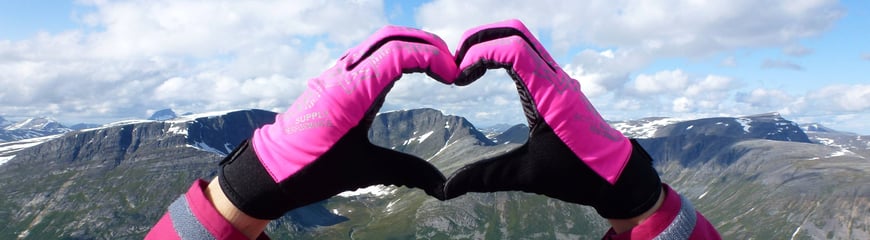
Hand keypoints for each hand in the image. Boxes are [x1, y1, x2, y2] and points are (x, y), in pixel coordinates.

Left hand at [218, 26, 457, 219]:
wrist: (271, 169)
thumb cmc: (312, 170)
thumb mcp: (364, 170)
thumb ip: (406, 171)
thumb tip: (442, 185)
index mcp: (351, 92)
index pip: (398, 54)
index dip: (431, 58)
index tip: (452, 77)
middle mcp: (343, 74)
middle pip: (392, 37)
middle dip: (426, 45)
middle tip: (451, 65)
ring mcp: (336, 73)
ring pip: (379, 41)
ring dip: (410, 45)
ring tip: (436, 65)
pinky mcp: (334, 80)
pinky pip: (368, 53)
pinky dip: (393, 53)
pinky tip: (408, 70)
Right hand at [442, 19, 661, 218]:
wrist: (617, 176)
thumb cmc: (579, 175)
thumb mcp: (528, 176)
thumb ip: (486, 177)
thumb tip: (448, 188)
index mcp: (550, 96)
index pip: (513, 50)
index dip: (480, 54)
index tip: (459, 78)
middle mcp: (554, 79)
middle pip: (514, 33)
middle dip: (479, 40)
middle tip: (455, 65)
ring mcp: (556, 78)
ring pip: (521, 39)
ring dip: (489, 45)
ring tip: (465, 70)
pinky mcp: (555, 84)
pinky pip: (526, 53)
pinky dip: (500, 54)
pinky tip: (483, 75)